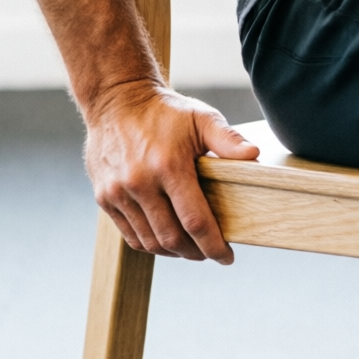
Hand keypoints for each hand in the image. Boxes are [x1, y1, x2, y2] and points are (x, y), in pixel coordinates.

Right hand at [82, 80, 259, 262]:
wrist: (116, 100)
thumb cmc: (165, 111)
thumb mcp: (201, 118)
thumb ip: (228, 139)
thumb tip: (254, 155)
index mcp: (168, 166)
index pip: (195, 221)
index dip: (213, 245)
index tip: (227, 257)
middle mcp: (140, 182)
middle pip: (172, 238)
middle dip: (195, 253)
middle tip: (209, 253)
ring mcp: (118, 192)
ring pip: (149, 241)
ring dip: (173, 252)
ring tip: (190, 249)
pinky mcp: (104, 197)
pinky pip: (130, 235)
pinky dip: (150, 244)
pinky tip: (165, 240)